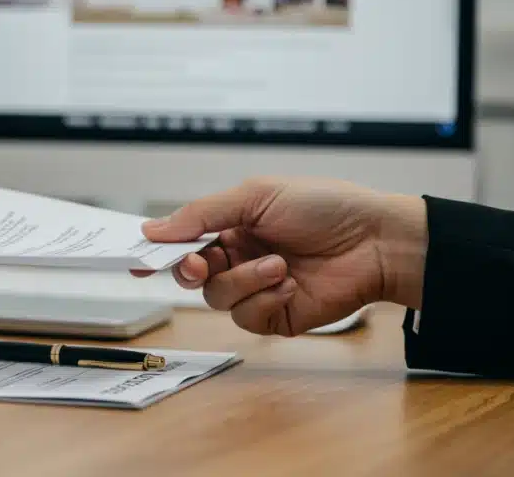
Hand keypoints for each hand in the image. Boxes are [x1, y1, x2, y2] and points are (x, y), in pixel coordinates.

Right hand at [133, 177, 428, 335]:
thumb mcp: (257, 195)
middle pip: (191, 275)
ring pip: (217, 298)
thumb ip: (203, 214)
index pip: (184, 241)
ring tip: (278, 264)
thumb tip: (154, 228)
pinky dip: (266, 298)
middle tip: (203, 262)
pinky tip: (291, 283)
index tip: (137, 259)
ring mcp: (257, 288)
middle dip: (192, 269)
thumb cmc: (325, 208)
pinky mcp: (277, 315)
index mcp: (232, 226)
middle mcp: (240, 258)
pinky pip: (248, 317)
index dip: (159, 251)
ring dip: (244, 280)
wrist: (376, 241)